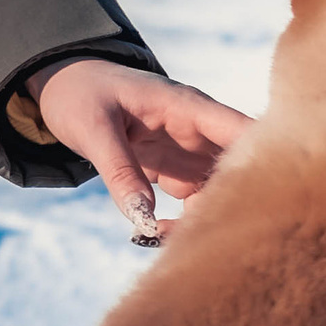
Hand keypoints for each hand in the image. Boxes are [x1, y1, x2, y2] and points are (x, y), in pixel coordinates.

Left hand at [26, 57, 250, 244]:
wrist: (63, 86)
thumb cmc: (80, 93)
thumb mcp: (93, 128)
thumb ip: (119, 171)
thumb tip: (146, 219)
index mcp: (188, 107)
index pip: (244, 133)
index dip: (262, 165)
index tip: (257, 207)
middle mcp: (200, 130)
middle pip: (242, 171)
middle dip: (231, 207)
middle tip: (197, 238)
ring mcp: (191, 152)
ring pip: (222, 193)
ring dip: (206, 221)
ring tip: (162, 236)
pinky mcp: (177, 170)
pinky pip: (198, 202)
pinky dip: (188, 222)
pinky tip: (158, 234)